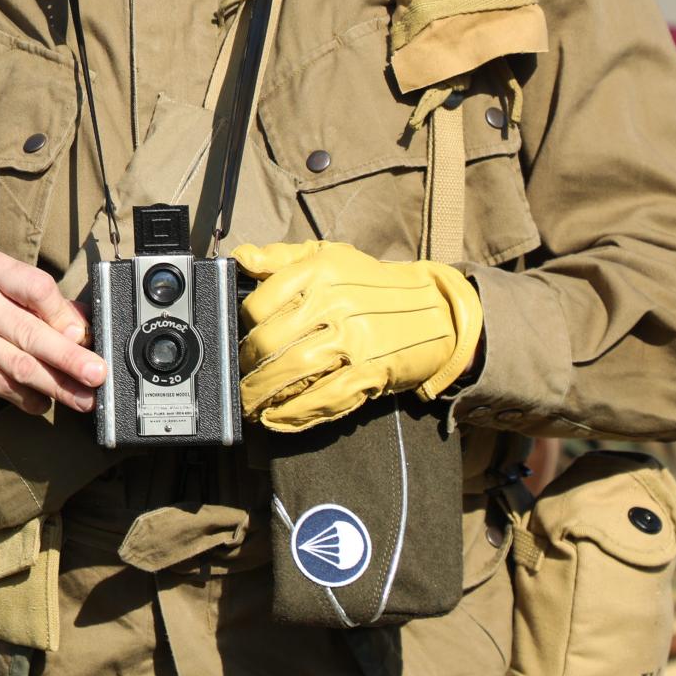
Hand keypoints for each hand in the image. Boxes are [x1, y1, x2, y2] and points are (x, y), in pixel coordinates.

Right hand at [0, 250, 102, 414]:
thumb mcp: (3, 297)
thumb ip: (45, 307)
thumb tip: (87, 328)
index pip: (36, 286)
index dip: (62, 314)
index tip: (82, 335)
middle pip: (30, 331)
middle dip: (69, 357)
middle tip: (97, 374)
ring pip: (20, 364)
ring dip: (57, 385)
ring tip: (83, 399)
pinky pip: (5, 386)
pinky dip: (30, 398)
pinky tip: (44, 402)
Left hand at [233, 240, 483, 432]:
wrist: (437, 310)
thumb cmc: (372, 285)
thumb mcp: (329, 256)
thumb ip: (280, 257)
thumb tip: (242, 257)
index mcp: (319, 273)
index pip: (261, 303)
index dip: (243, 325)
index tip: (240, 337)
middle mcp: (335, 304)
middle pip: (271, 342)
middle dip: (246, 366)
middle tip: (238, 376)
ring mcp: (353, 340)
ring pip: (292, 371)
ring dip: (262, 394)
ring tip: (248, 404)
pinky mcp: (370, 371)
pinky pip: (324, 397)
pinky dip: (295, 413)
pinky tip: (275, 418)